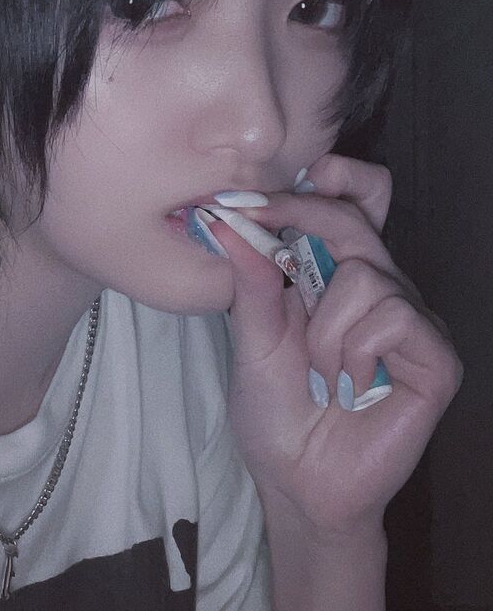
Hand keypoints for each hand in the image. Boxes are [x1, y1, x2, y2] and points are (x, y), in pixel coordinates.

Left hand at [209, 153, 462, 534]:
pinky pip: (396, 317)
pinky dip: (355, 350)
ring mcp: (411, 322)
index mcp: (334, 274)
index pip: (350, 202)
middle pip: (356, 218)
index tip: (257, 190)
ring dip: (323, 327)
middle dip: (302, 215)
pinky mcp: (435, 359)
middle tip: (258, 223)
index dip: (322, 179)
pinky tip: (348, 386)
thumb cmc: (274, 408)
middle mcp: (378, 287)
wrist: (297, 481)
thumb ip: (251, 279)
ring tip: (318, 370)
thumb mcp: (252, 335)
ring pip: (366, 274)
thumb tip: (225, 220)